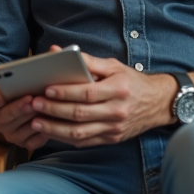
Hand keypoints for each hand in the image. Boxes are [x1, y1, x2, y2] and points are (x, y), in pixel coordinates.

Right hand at [0, 83, 50, 151]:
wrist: (19, 104)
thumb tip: (26, 77)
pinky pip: (31, 142)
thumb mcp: (12, 82)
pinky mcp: (21, 144)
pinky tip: (49, 125)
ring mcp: (8, 134)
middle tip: (31, 100)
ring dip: (32, 121)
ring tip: (44, 111)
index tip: (2, 93)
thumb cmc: (17, 89)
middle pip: (5, 116)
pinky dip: (41, 134)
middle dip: (19, 108)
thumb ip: (14, 81)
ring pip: (19, 132)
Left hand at [25, 50, 176, 147]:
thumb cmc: (132, 82)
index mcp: (118, 89)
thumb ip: (87, 60)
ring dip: (55, 128)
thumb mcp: (114, 66)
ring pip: (79, 132)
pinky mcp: (112, 139)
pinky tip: (51, 132)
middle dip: (54, 110)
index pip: (87, 93)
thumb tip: (58, 52)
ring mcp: (114, 128)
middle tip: (35, 105)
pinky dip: (65, 138)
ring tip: (36, 121)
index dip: (66, 92)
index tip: (47, 89)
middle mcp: (117, 111)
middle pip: (80, 114)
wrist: (158, 103)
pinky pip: (85, 142)